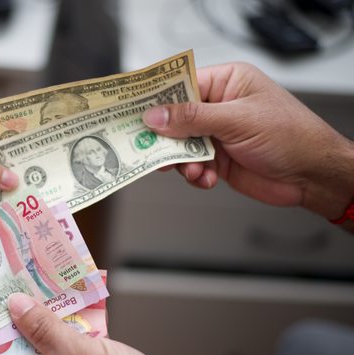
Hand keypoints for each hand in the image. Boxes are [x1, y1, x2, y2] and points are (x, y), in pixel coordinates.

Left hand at [0, 293, 222, 354]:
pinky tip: (83, 299)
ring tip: (54, 282)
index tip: (7, 295)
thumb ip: (43, 329)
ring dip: (60, 316)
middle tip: (31, 282)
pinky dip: (82, 326)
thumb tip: (16, 306)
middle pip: (32, 350)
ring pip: (57, 345)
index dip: (7, 327)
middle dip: (36, 316)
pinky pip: (79, 348)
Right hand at [142, 62, 353, 221]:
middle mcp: (219, 106)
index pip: (181, 84)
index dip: (157, 97)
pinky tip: (206, 179)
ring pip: (179, 145)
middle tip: (150, 147)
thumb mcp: (238, 120)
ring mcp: (217, 134)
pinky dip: (194, 175)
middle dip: (166, 136)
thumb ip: (193, 117)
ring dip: (182, 161)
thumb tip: (157, 115)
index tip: (134, 109)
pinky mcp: (217, 160)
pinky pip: (191, 166)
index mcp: (227, 82)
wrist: (312, 176)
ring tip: (193, 170)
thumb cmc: (291, 136)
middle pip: (175, 117)